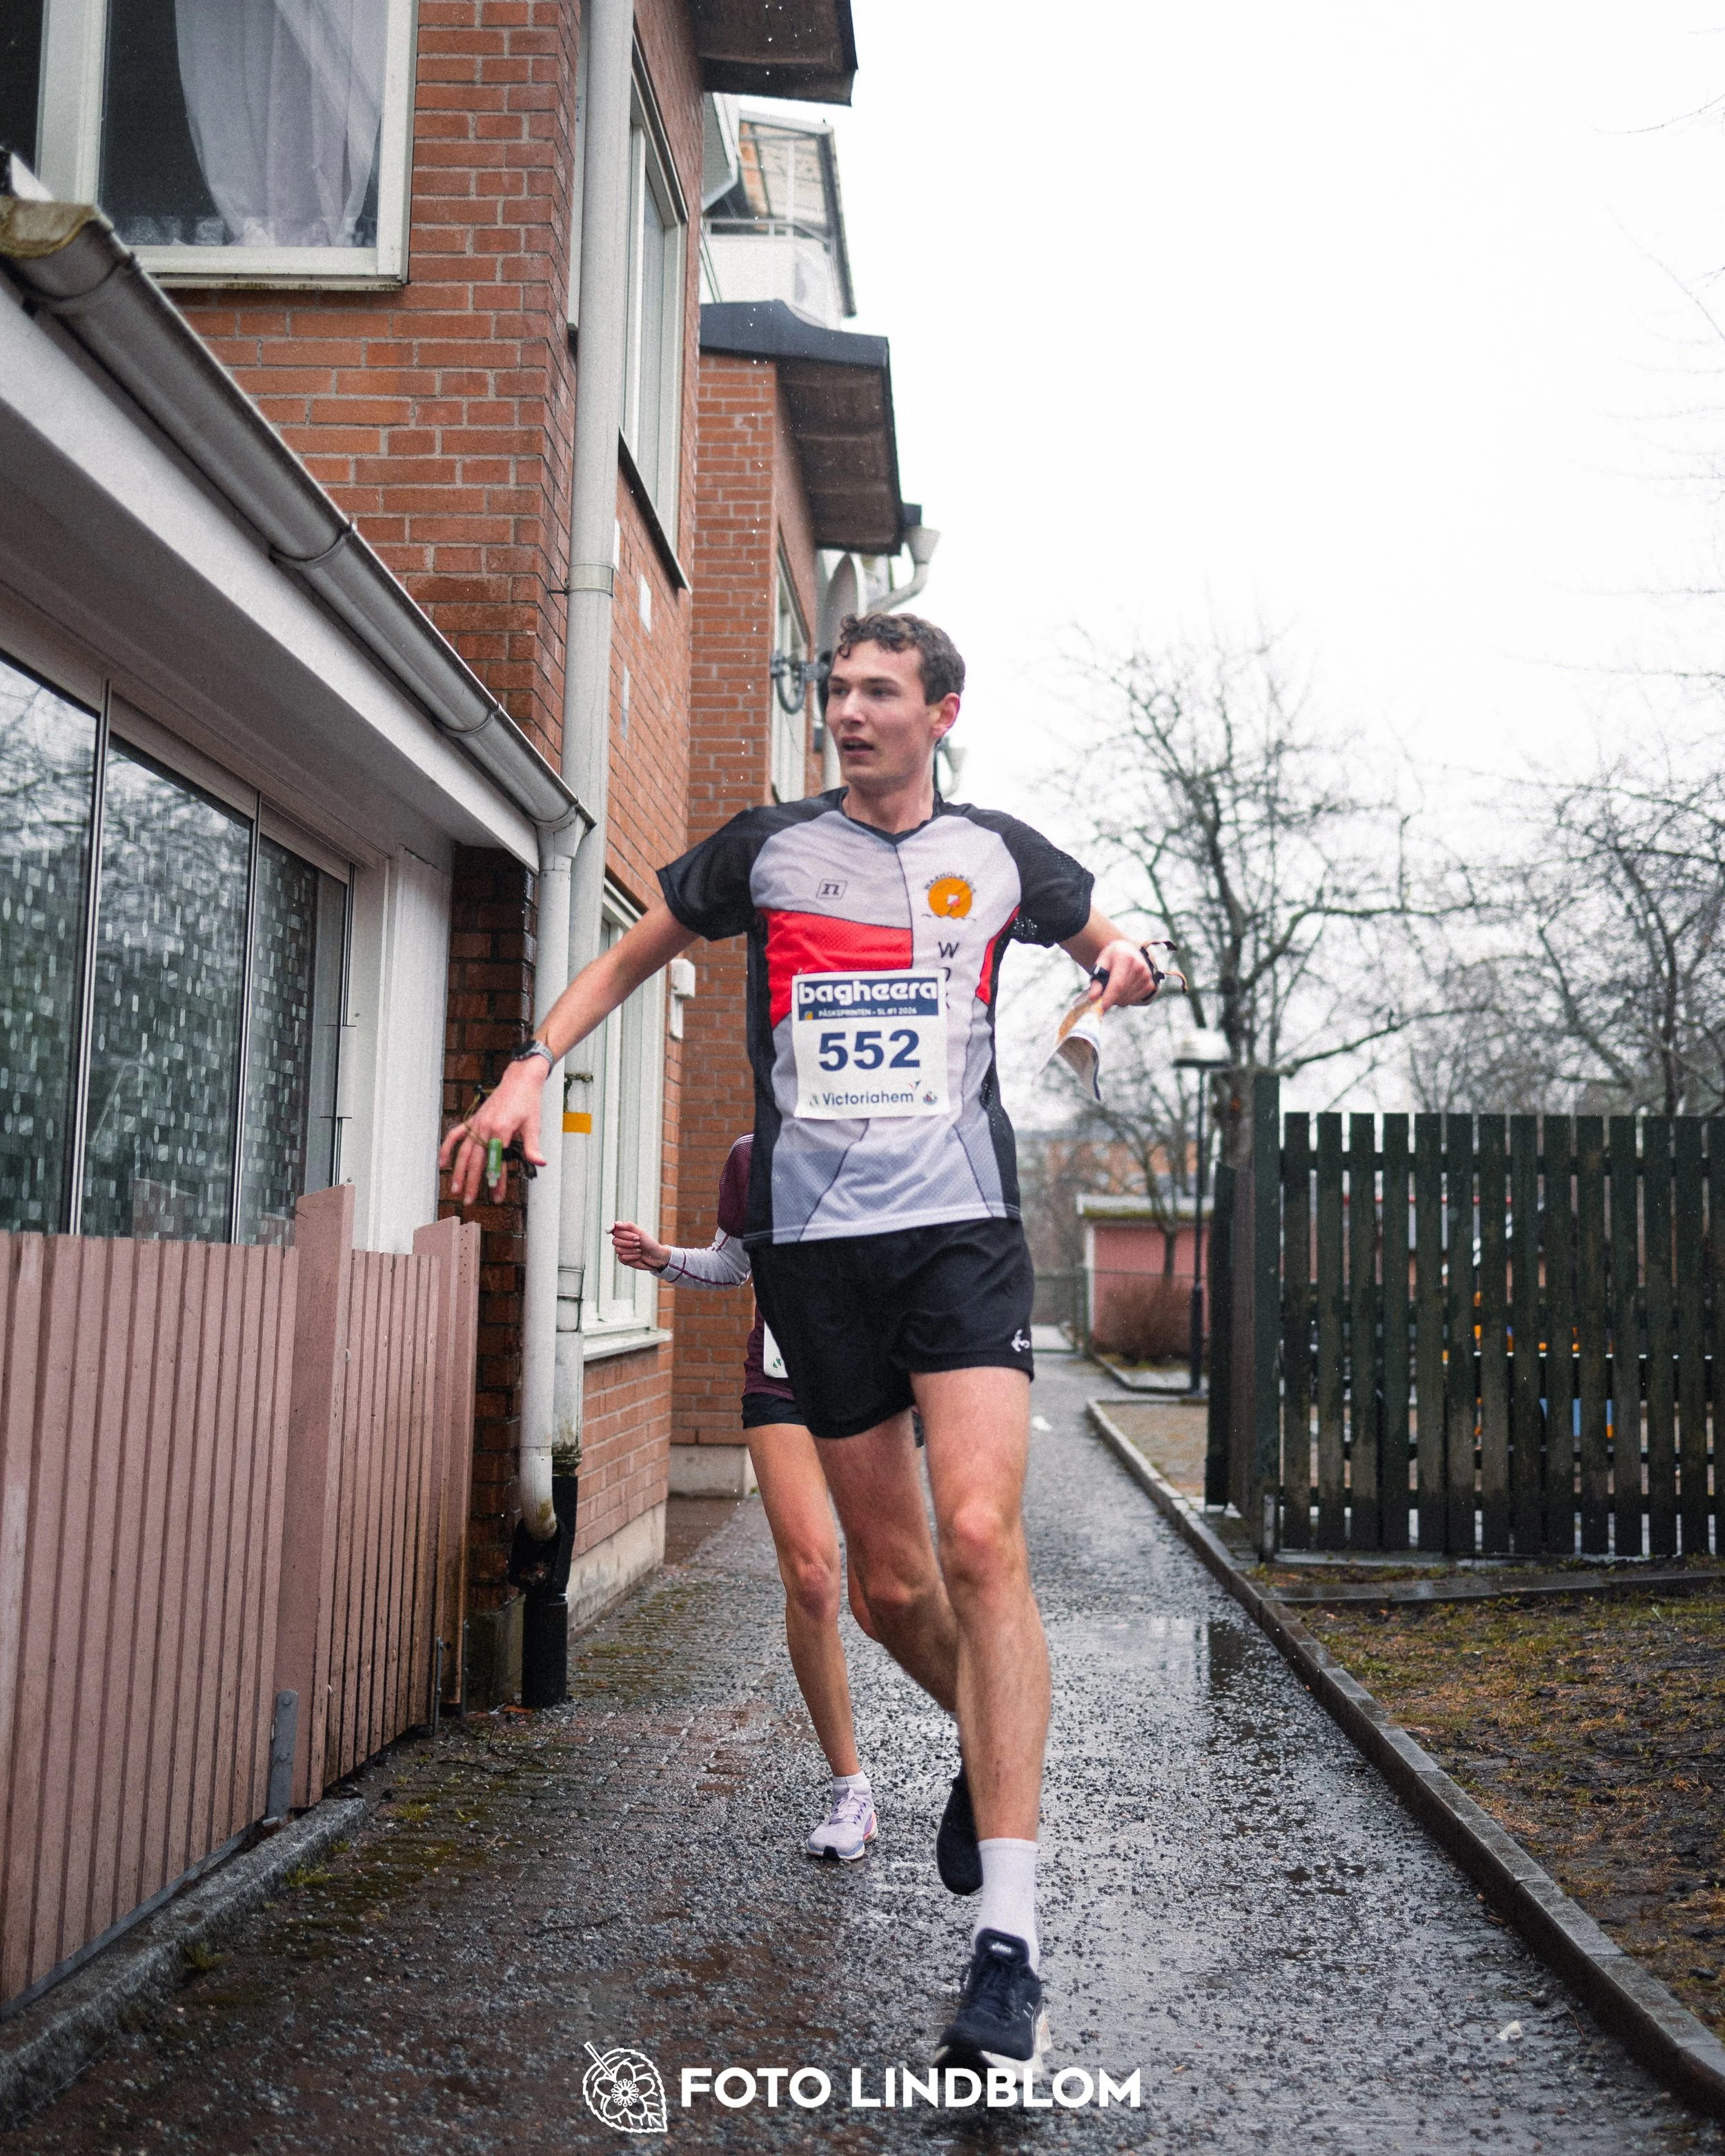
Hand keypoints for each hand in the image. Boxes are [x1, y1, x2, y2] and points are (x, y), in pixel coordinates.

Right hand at [438, 1059, 547, 1204]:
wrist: (520, 1080)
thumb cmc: (528, 1102)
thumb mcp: (534, 1125)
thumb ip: (533, 1147)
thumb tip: (540, 1163)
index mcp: (501, 1130)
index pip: (497, 1162)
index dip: (496, 1181)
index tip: (496, 1197)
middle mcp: (485, 1128)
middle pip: (476, 1160)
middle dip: (473, 1182)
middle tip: (469, 1201)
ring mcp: (477, 1124)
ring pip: (464, 1152)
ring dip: (458, 1171)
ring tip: (455, 1189)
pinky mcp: (473, 1121)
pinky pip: (455, 1136)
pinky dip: (447, 1149)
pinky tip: (442, 1164)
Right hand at [610, 1221, 669, 1272]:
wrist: (655, 1256)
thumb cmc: (648, 1243)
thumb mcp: (640, 1232)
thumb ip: (628, 1225)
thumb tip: (616, 1223)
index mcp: (623, 1232)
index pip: (615, 1231)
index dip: (625, 1234)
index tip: (636, 1236)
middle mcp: (620, 1241)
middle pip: (615, 1241)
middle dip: (629, 1242)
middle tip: (639, 1243)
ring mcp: (621, 1250)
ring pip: (618, 1250)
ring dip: (632, 1250)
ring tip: (639, 1250)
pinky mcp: (623, 1259)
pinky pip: (622, 1258)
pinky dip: (632, 1256)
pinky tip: (638, 1255)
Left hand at [1086, 939, 1163, 1012]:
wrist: (1129, 951)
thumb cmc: (1111, 959)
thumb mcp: (1101, 965)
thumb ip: (1096, 981)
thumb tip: (1093, 998)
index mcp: (1125, 958)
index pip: (1118, 983)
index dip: (1110, 997)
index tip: (1102, 1008)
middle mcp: (1139, 966)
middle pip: (1123, 993)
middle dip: (1110, 999)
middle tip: (1103, 994)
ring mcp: (1147, 976)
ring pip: (1128, 999)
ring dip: (1118, 999)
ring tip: (1114, 988)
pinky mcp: (1150, 985)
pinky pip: (1135, 1000)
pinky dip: (1126, 999)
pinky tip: (1124, 989)